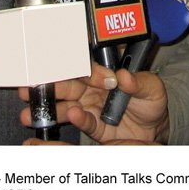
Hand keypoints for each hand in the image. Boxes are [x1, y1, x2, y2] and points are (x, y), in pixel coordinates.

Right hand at [19, 63, 169, 144]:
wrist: (156, 128)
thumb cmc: (151, 101)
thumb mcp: (152, 87)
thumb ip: (139, 82)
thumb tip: (124, 77)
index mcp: (105, 72)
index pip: (86, 64)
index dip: (73, 62)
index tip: (60, 61)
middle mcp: (93, 87)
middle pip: (69, 82)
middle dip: (50, 82)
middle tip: (33, 83)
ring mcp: (91, 106)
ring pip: (67, 102)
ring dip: (50, 105)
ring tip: (34, 108)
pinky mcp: (94, 125)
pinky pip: (82, 120)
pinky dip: (75, 118)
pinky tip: (70, 115)